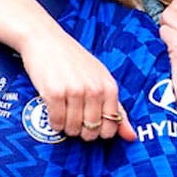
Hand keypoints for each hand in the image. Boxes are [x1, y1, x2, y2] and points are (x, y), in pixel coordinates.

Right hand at [19, 29, 133, 141]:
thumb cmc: (73, 60)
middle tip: (74, 118)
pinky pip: (56, 122)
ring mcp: (75, 91)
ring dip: (66, 127)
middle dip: (81, 131)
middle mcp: (94, 90)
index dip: (100, 131)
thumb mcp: (100, 79)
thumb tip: (131, 137)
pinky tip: (53, 111)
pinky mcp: (55, 93)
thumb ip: (116, 108)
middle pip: (91, 131)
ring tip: (63, 113)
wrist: (45, 39)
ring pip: (73, 129)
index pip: (111, 126)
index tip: (90, 124)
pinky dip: (54, 122)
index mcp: (109, 87)